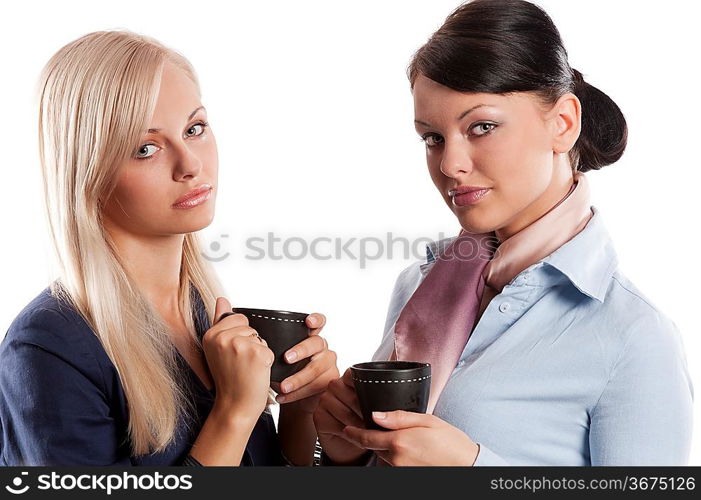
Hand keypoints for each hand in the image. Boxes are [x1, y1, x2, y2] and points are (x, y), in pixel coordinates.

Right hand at [202, 297, 273, 422]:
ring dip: (258, 352)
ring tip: (246, 368)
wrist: (234, 405)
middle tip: (239, 364)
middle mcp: (223, 337)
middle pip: (250, 327)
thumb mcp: (217, 349)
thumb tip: (222, 298)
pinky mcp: (258, 354)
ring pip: (260, 337)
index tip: (232, 354)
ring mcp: (241, 345)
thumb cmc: (228, 379)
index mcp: (211, 334)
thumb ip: (220, 321)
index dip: (240, 335)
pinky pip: (269, 349)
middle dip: (250, 343)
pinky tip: (255, 373)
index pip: (237, 318)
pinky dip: (266, 361)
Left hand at [274, 313, 337, 413]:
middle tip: (286, 358)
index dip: (316, 319)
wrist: (294, 400)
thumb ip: (276, 348)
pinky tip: (282, 397)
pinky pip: (315, 385)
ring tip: (282, 387)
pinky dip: (296, 393)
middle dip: (301, 350)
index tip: (308, 321)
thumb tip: (255, 342)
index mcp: (310, 337)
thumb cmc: (285, 374)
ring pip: (316, 368)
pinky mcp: (330, 380)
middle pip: (316, 343)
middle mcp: (322, 347)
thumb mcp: (280, 359)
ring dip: (297, 379)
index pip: (319, 322)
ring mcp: (329, 363)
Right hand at [312, 368, 370, 464]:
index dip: (366, 387)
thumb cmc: (362, 421)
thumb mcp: (373, 406)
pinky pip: (337, 425)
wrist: (348, 443)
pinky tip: (356, 437)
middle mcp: (334, 386)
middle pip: (353, 397)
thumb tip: (398, 399)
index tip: (377, 399)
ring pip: (346, 413)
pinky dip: (350, 434)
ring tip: (370, 432)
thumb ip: (379, 398)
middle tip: (379, 423)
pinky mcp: (319, 416)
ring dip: (360, 426)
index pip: (354, 375)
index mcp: (347, 378)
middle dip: (368, 413)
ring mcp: (324, 400)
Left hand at [342, 410, 479, 465]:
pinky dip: (397, 456)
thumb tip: (376, 415)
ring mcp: (401, 470)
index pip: (367, 438)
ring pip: (385, 456)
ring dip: (387, 447)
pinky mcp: (406, 476)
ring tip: (405, 439)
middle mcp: (397, 459)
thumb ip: (399, 417)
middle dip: (372, 438)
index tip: (347, 429)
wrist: (468, 465)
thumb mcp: (427, 421)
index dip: (353, 433)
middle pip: (374, 447)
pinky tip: (412, 450)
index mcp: (399, 442)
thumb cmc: (452, 443)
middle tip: (378, 428)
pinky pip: (395, 464)